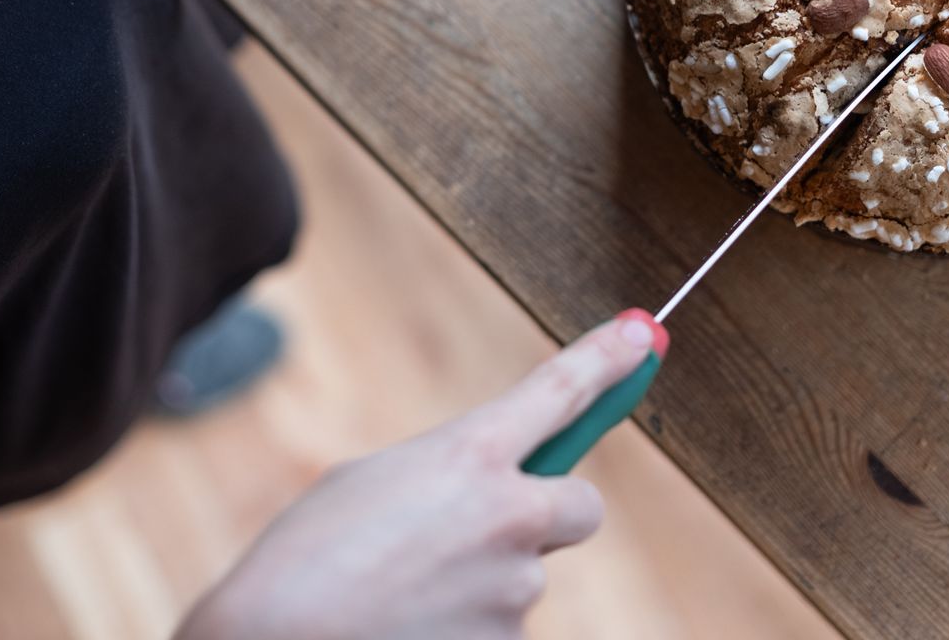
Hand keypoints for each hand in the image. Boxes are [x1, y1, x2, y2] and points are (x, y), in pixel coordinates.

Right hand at [177, 312, 663, 639]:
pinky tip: (406, 626)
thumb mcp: (374, 481)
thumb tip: (492, 494)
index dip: (607, 359)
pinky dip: (460, 627)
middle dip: (546, 514)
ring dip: (477, 583)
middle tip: (483, 530)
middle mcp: (510, 517)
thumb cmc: (305, 556)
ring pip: (520, 578)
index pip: (560, 392)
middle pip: (579, 508)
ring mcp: (513, 593)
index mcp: (471, 454)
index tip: (643, 337)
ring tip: (398, 592)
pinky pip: (496, 629)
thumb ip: (451, 474)